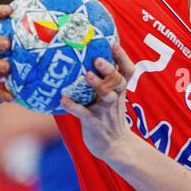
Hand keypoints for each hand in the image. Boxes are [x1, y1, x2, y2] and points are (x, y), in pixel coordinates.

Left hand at [59, 43, 135, 160]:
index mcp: (119, 90)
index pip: (127, 71)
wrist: (115, 147)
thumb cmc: (108, 116)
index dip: (123, 58)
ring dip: (97, 84)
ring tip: (86, 74)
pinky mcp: (94, 124)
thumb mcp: (111, 98)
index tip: (113, 43)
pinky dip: (74, 106)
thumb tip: (85, 57)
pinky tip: (63, 100)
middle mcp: (115, 98)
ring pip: (106, 96)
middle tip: (97, 59)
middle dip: (109, 69)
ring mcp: (105, 111)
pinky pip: (84, 114)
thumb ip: (104, 81)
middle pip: (117, 81)